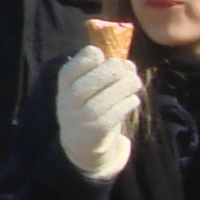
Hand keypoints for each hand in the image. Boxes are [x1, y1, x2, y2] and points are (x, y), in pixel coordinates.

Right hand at [54, 50, 143, 182]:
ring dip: (122, 88)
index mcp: (64, 87)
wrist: (82, 144)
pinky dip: (125, 105)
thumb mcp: (91, 86)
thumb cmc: (90, 105)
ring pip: (100, 103)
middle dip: (109, 72)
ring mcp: (79, 121)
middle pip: (84, 87)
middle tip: (124, 69)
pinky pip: (110, 118)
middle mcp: (67, 105)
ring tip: (135, 82)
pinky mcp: (94, 135)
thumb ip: (107, 71)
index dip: (86, 60)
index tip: (101, 56)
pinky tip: (133, 99)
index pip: (68, 72)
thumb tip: (128, 65)